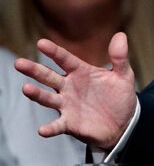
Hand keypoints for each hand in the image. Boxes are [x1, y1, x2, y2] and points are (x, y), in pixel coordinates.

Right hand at [14, 32, 137, 149]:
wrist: (122, 123)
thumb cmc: (119, 96)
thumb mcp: (123, 75)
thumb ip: (120, 57)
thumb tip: (120, 35)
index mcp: (81, 72)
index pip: (65, 59)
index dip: (54, 51)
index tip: (41, 43)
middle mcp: (69, 87)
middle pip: (49, 77)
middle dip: (34, 70)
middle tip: (18, 63)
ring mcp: (67, 105)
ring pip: (48, 98)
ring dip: (37, 94)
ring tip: (26, 88)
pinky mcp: (69, 123)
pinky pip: (57, 125)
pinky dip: (50, 128)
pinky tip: (43, 130)